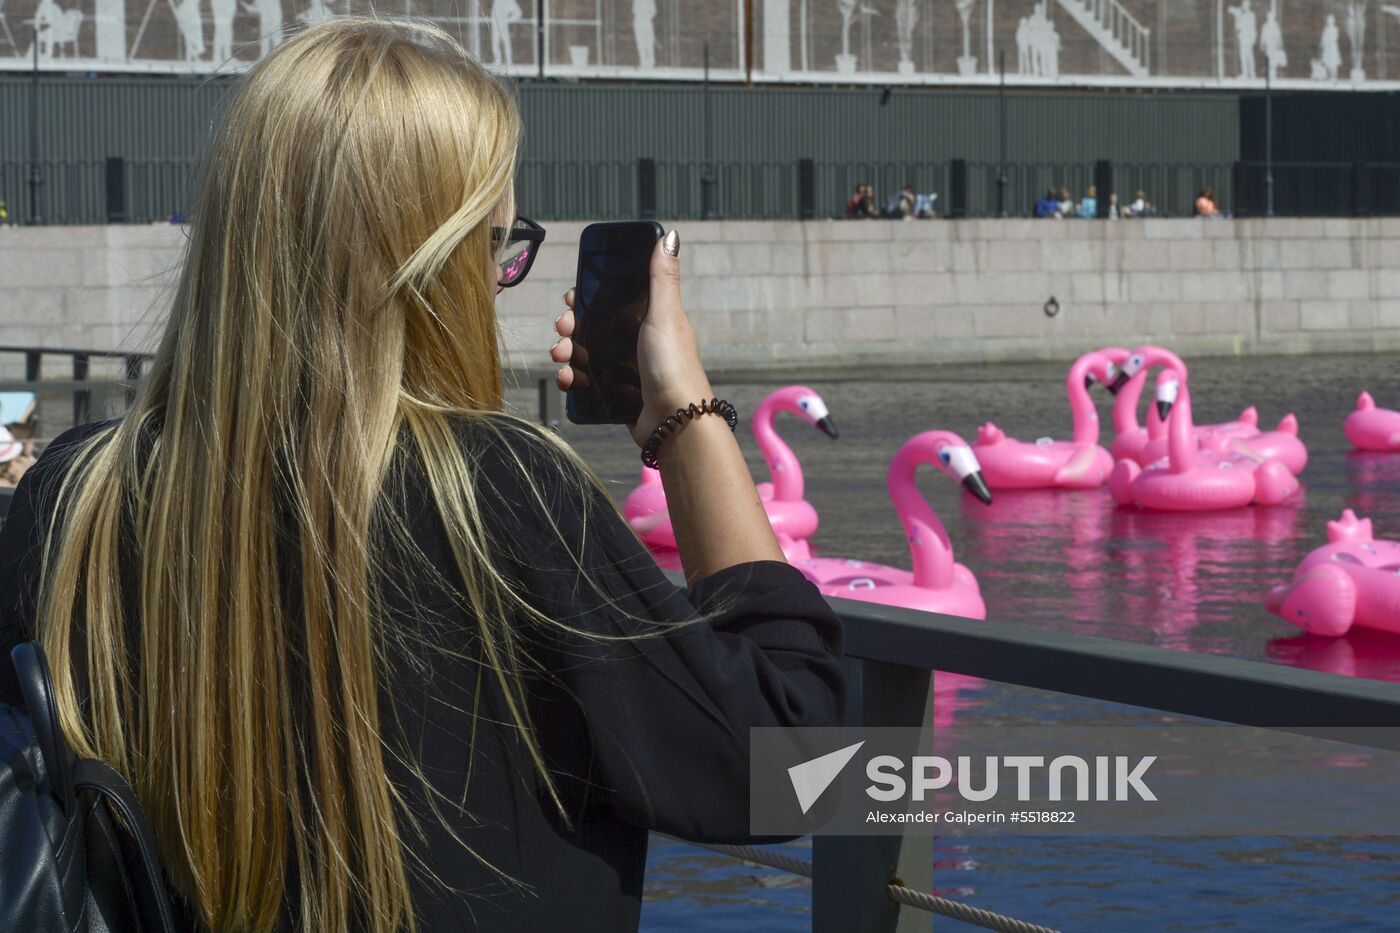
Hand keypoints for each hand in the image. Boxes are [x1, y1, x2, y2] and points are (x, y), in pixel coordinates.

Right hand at [551, 230, 713, 445]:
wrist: (675, 422)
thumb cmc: (674, 365)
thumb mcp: (666, 314)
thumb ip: (662, 277)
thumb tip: (669, 236)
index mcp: (648, 320)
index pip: (611, 302)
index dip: (588, 299)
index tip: (572, 300)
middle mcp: (636, 343)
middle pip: (592, 327)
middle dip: (570, 326)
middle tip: (562, 329)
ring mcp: (625, 370)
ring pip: (584, 354)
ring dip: (566, 352)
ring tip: (561, 356)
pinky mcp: (616, 395)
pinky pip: (586, 383)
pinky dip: (572, 379)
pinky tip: (567, 379)